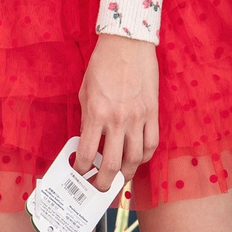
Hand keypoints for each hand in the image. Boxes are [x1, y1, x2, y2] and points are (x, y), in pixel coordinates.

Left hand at [75, 33, 158, 187]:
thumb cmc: (103, 64)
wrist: (128, 43)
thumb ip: (87, 118)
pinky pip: (152, 143)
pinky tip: (137, 159)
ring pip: (136, 159)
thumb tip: (88, 141)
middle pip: (112, 164)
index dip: (81, 169)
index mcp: (96, 113)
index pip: (87, 152)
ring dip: (127, 174)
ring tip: (119, 178)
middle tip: (99, 189)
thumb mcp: (85, 91)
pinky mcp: (153, 113)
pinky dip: (145, 156)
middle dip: (104, 183)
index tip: (79, 173)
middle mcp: (118, 119)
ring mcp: (138, 117)